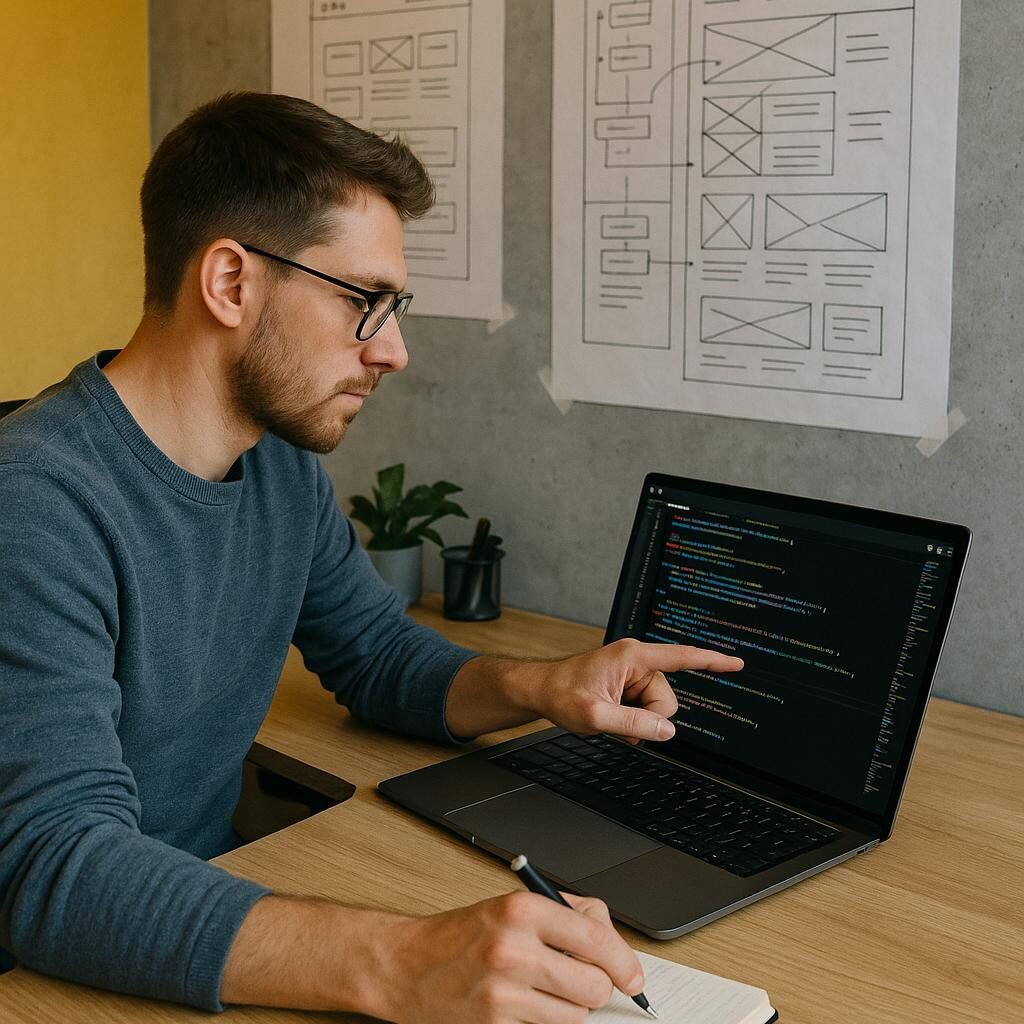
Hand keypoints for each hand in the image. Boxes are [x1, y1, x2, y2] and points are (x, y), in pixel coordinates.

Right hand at [377, 890, 642, 1023]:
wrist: (405, 967)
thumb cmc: (460, 935)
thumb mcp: (510, 906)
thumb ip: (566, 913)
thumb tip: (611, 937)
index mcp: (522, 910)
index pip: (597, 938)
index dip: (624, 963)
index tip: (634, 977)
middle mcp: (514, 948)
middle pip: (594, 985)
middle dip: (596, 988)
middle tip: (582, 982)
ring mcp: (504, 991)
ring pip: (576, 1015)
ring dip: (570, 1009)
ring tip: (544, 990)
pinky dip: (546, 1022)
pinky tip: (526, 1005)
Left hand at [521, 638, 743, 742]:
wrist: (541, 690)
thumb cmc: (561, 694)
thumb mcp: (595, 716)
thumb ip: (634, 723)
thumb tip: (667, 730)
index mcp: (633, 657)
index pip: (681, 657)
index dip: (712, 662)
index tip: (736, 663)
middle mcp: (637, 660)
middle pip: (668, 698)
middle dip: (650, 717)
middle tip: (617, 719)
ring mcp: (633, 672)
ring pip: (658, 707)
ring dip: (639, 720)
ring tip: (610, 716)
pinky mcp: (629, 683)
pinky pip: (646, 708)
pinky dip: (633, 718)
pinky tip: (613, 715)